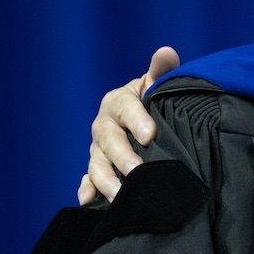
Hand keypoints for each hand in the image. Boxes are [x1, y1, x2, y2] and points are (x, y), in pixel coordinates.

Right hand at [77, 46, 179, 203]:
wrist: (145, 119)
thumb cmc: (153, 100)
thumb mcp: (157, 84)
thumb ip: (162, 71)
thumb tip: (166, 52)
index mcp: (118, 102)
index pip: (125, 108)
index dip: (137, 120)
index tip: (151, 135)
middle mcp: (104, 126)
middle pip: (109, 141)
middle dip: (122, 156)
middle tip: (137, 170)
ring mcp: (98, 149)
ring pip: (97, 164)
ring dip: (105, 180)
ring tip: (120, 195)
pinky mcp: (97, 168)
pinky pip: (89, 180)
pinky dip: (87, 190)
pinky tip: (87, 201)